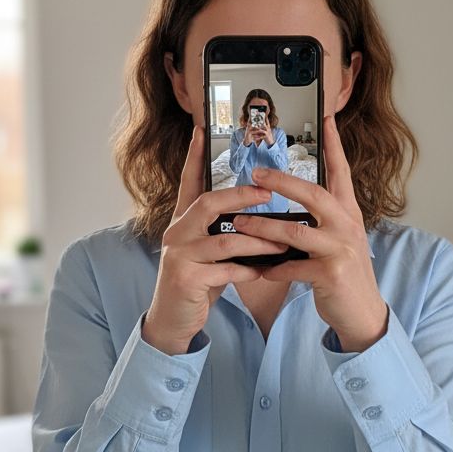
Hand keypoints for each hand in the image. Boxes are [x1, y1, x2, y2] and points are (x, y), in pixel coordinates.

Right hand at [142, 125, 288, 353]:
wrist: (172, 320)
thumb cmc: (196, 283)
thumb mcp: (207, 252)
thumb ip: (223, 232)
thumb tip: (257, 217)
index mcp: (183, 222)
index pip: (188, 182)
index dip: (195, 156)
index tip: (203, 130)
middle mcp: (176, 233)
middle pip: (208, 203)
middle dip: (240, 196)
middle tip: (268, 193)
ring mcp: (178, 256)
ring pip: (223, 240)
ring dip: (256, 242)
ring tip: (280, 244)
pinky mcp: (185, 279)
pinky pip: (223, 270)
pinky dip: (246, 270)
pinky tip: (262, 272)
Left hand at [230, 114, 388, 352]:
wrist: (363, 313)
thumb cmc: (344, 275)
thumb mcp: (337, 241)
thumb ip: (320, 222)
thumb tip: (289, 207)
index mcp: (348, 214)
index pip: (341, 173)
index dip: (334, 146)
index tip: (327, 119)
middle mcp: (347, 226)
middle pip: (312, 195)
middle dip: (281, 182)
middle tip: (255, 174)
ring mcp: (340, 249)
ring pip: (295, 232)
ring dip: (262, 227)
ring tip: (238, 223)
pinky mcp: (331, 274)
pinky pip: (293, 266)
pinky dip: (273, 267)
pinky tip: (259, 269)